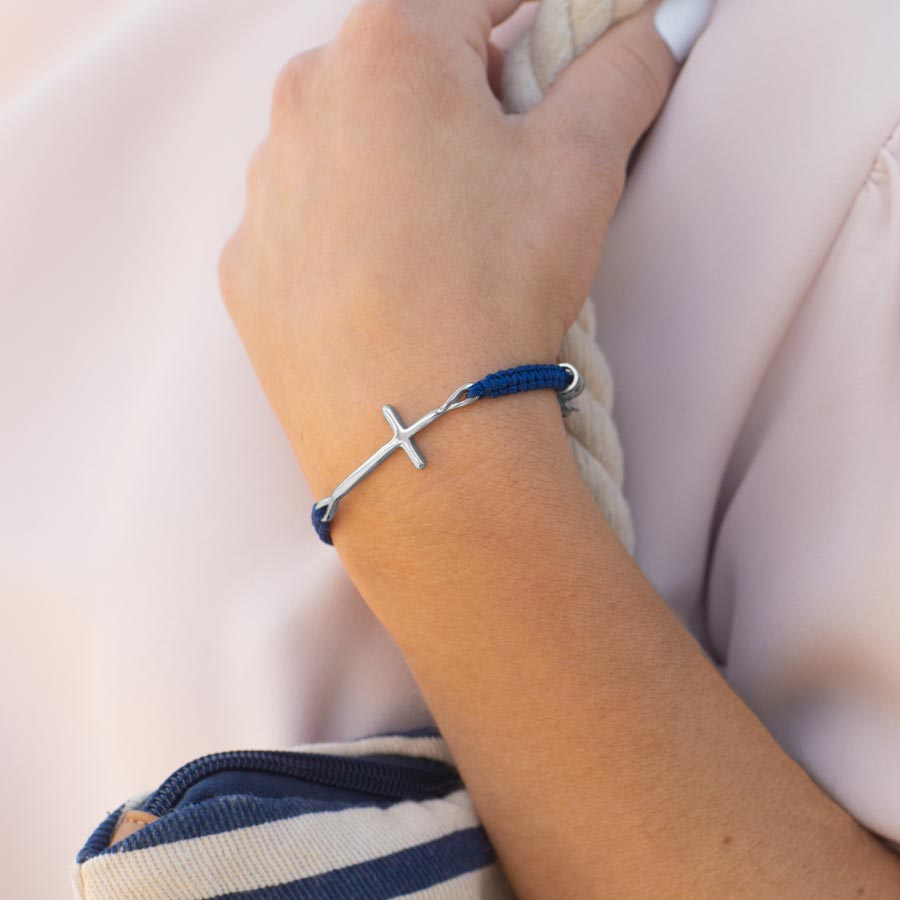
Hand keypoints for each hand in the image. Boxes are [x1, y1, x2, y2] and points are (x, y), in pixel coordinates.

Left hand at [218, 0, 676, 505]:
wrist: (413, 429)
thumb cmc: (495, 287)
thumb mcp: (578, 166)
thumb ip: (620, 73)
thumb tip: (662, 21)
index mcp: (388, 50)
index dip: (528, 9)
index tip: (556, 37)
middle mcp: (303, 101)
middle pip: (401, 67)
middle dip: (460, 94)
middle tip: (507, 162)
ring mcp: (263, 188)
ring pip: (347, 142)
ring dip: (397, 162)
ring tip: (446, 239)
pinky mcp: (248, 265)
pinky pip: (305, 219)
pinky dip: (348, 231)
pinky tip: (388, 283)